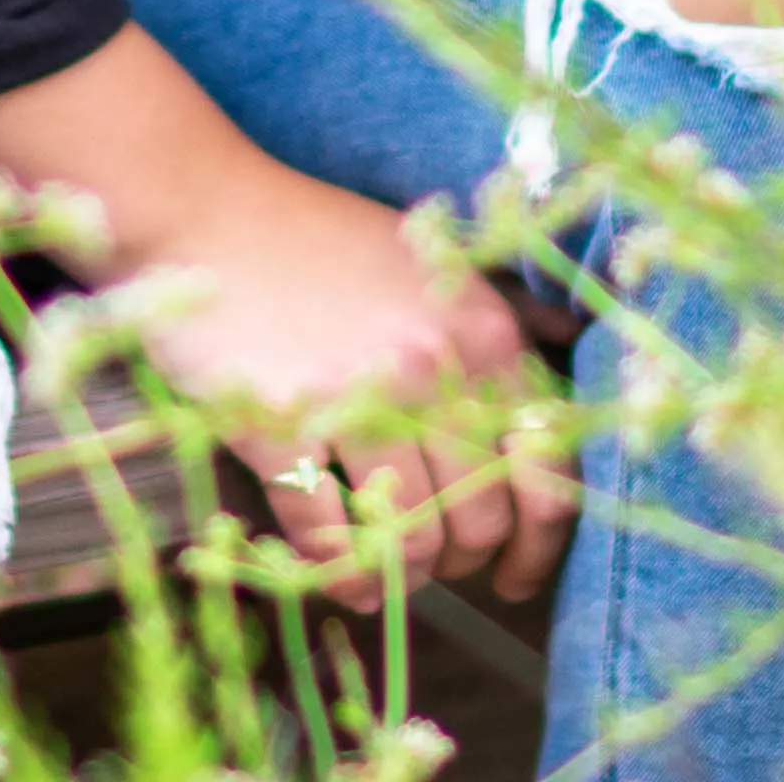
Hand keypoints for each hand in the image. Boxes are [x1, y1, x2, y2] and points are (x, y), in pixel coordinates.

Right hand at [122, 148, 574, 600]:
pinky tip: (331, 570)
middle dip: (460, 560)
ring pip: (413, 541)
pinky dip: (336, 572)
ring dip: (399, 572)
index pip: (548, 473)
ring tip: (379, 566)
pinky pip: (331, 537)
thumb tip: (579, 344)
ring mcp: (358, 397)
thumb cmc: (317, 236)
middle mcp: (435, 365)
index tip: (512, 574)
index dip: (536, 544)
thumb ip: (500, 319)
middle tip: (429, 560)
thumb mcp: (431, 259)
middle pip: (482, 520)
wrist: (205, 210)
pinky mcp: (284, 423)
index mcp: (482, 331)